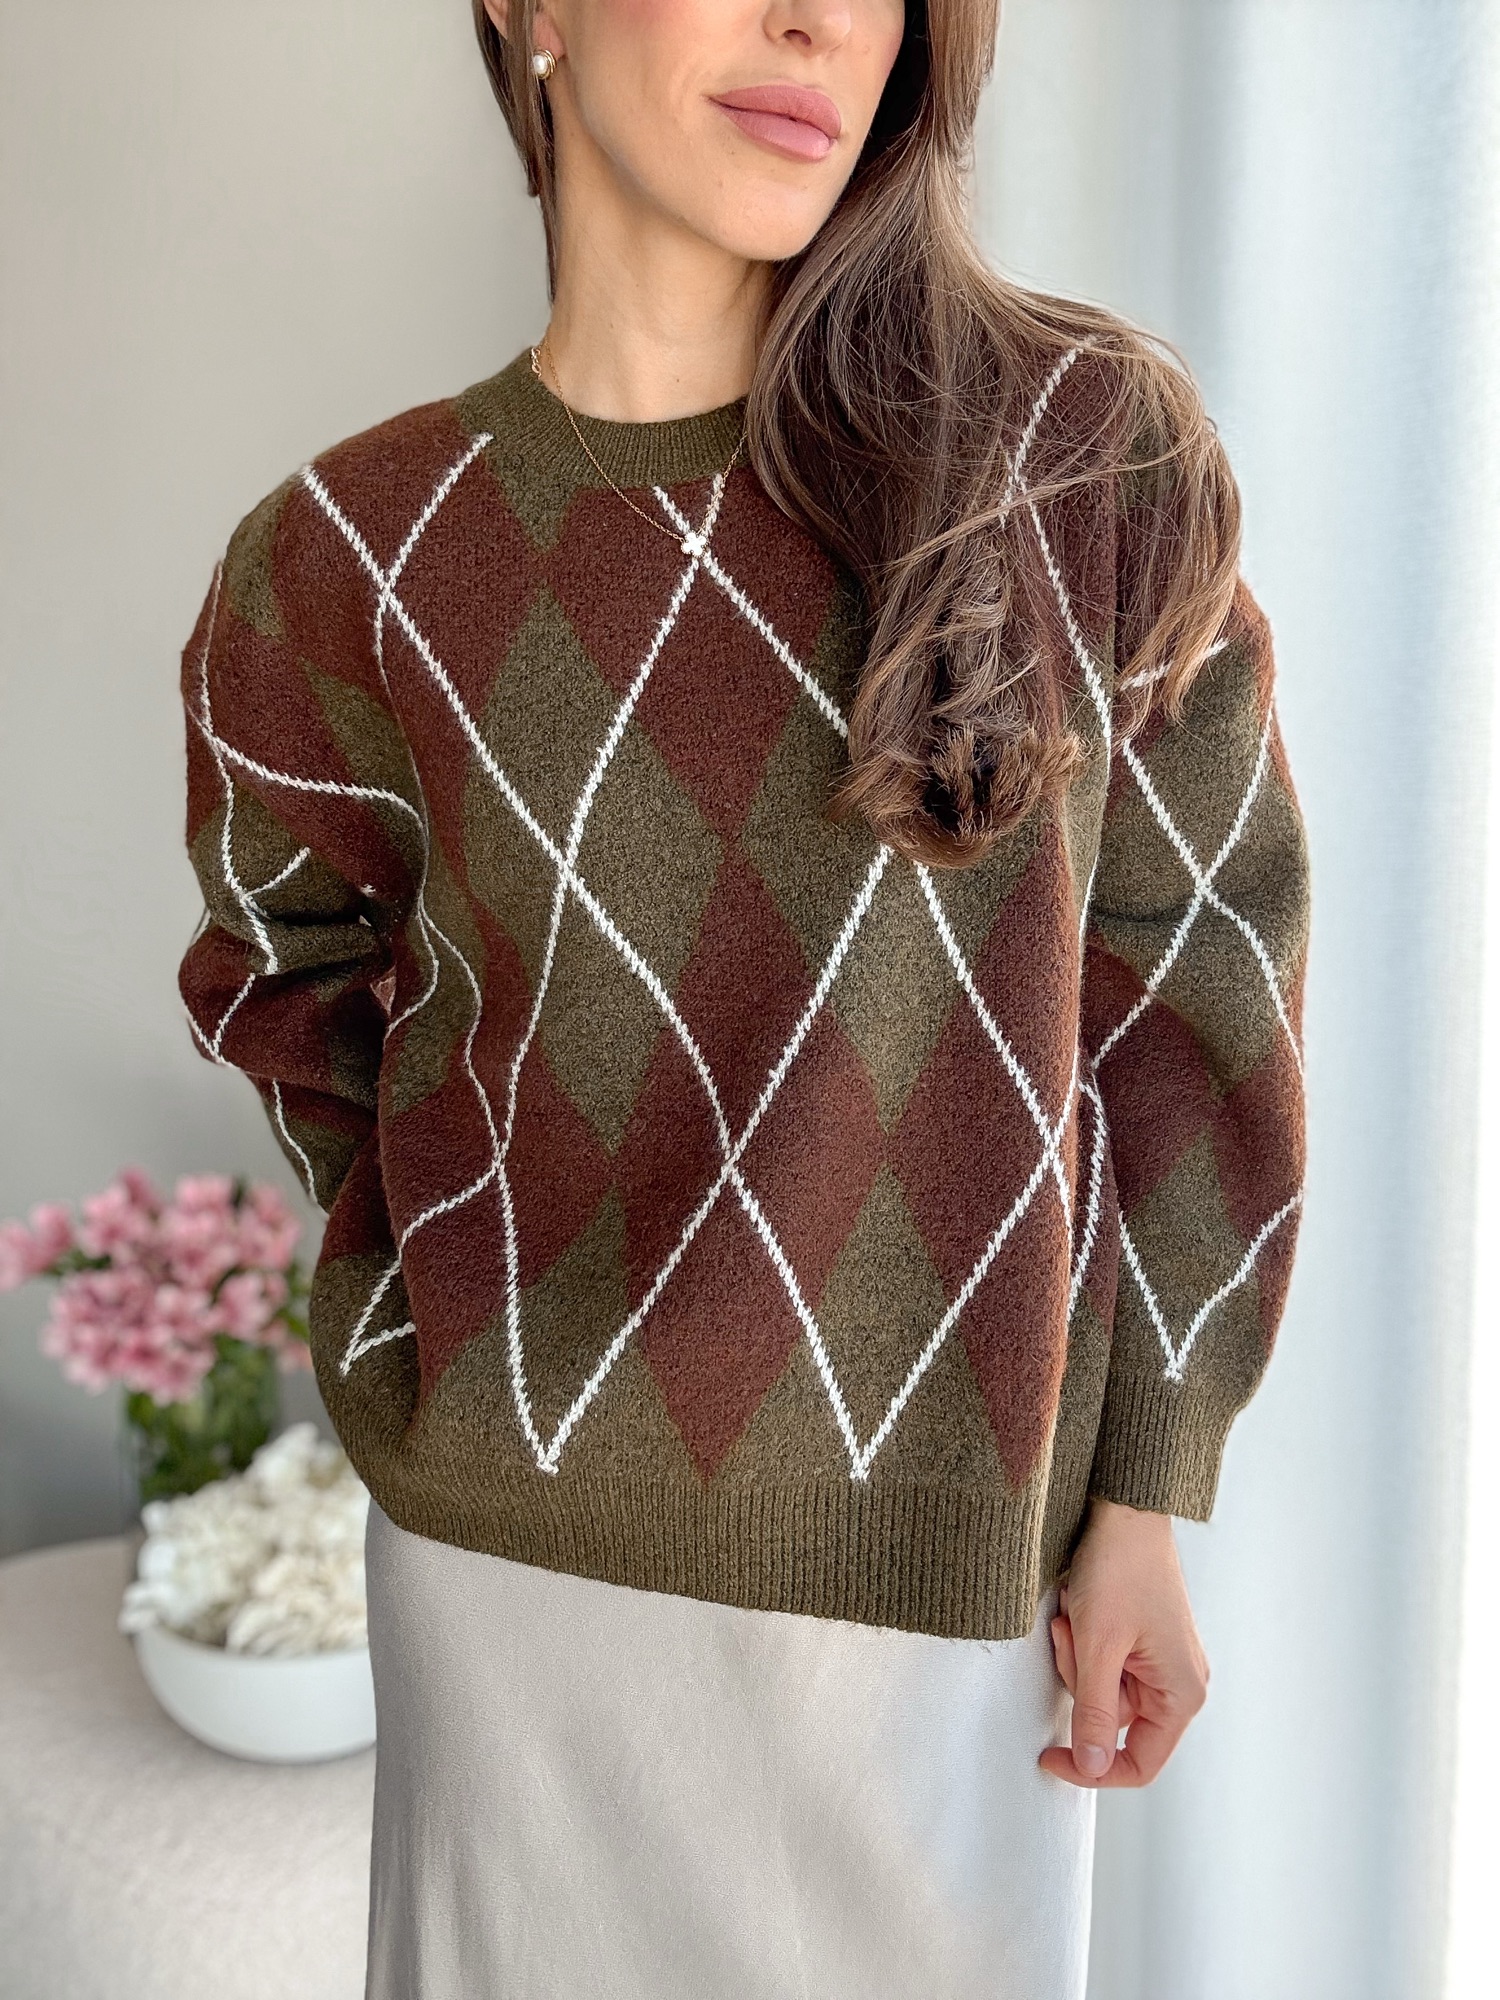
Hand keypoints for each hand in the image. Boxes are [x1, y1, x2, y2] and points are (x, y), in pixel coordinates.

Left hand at [1038, 1497, 1209, 1788]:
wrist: (1125, 1508)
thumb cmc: (1119, 1568)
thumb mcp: (1099, 1646)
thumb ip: (1096, 1712)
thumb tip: (1093, 1767)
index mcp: (1182, 1693)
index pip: (1140, 1763)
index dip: (1093, 1770)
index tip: (1049, 1758)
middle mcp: (1180, 1683)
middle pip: (1114, 1722)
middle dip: (1080, 1682)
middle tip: (1069, 1634)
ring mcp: (1162, 1661)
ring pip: (1102, 1691)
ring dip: (1077, 1657)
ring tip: (1075, 1614)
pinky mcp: (1144, 1642)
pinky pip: (1103, 1664)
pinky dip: (1084, 1642)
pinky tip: (1079, 1610)